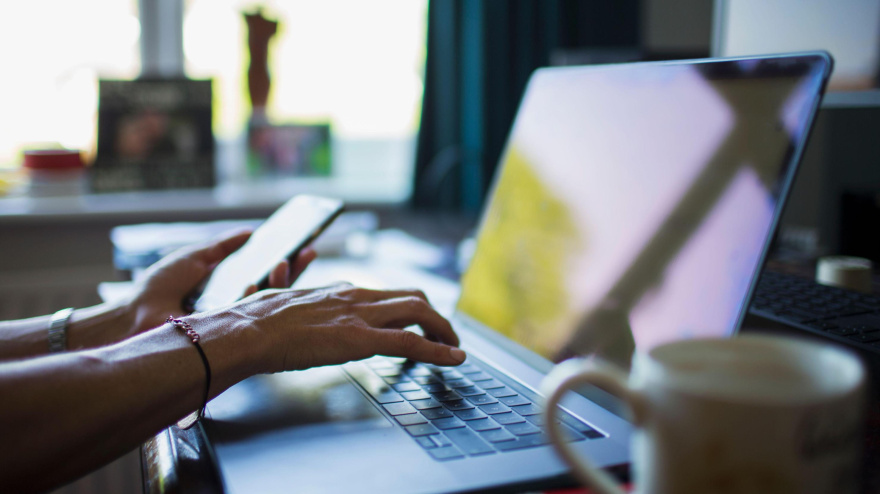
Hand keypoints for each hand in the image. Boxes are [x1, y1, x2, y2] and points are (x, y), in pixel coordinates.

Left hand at [130, 230, 314, 336]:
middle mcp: (236, 305)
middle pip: (274, 288)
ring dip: (282, 283)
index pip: (265, 274)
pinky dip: (258, 300)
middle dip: (293, 271)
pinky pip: (253, 319)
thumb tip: (250, 232)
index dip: (283, 261)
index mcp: (228, 287)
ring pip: (270, 304)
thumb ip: (222, 246)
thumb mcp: (194, 257)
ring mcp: (235, 321)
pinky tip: (258, 284)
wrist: (135, 317)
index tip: (300, 246)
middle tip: (309, 251)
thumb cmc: (158, 288)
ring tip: (288, 262)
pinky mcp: (230, 335)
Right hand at [198, 283, 465, 374]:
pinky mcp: (361, 338)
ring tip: (454, 347)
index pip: (386, 294)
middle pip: (412, 297)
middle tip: (446, 335)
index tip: (418, 321)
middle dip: (435, 317)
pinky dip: (438, 350)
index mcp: (338, 291)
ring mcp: (360, 315)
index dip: (408, 308)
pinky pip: (411, 342)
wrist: (246, 330)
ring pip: (419, 311)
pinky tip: (453, 358)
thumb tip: (290, 284)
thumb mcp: (282, 302)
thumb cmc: (256, 322)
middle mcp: (355, 296)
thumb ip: (297, 295)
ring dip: (443, 330)